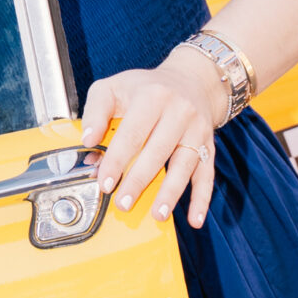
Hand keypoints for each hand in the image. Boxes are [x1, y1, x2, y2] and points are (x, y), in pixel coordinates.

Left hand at [79, 45, 228, 228]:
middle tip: (123, 203)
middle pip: (158, 151)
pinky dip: (202, 198)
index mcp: (152, 96)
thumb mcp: (114, 86)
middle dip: (139, 180)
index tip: (105, 182)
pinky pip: (207, 174)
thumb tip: (88, 139)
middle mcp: (179, 111)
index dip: (117, 160)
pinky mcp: (208, 145)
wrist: (190, 80)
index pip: (133, 133)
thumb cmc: (146, 88)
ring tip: (157, 215)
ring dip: (171, 193)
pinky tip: (195, 218)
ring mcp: (196, 130)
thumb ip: (96, 110)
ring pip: (185, 164)